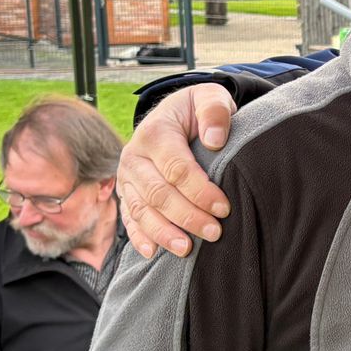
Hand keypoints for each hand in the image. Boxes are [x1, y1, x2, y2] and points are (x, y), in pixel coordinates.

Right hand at [118, 84, 235, 258]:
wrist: (174, 115)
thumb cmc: (197, 110)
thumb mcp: (210, 97)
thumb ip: (215, 111)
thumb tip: (215, 140)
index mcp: (155, 132)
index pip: (176, 168)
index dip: (200, 191)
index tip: (224, 207)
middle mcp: (134, 156)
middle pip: (158, 193)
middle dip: (187, 216)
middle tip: (215, 232)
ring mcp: (127, 177)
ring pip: (142, 210)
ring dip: (164, 232)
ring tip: (187, 249)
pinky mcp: (126, 193)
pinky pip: (129, 218)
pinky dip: (140, 236)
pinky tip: (153, 252)